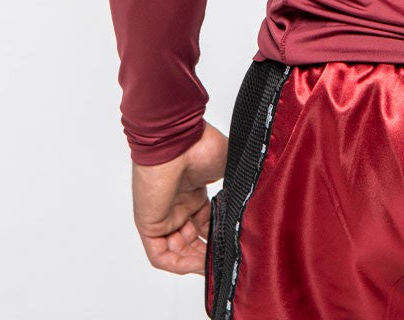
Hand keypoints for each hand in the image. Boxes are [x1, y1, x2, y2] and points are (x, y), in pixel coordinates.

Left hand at [130, 121, 228, 274]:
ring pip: (178, 250)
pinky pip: (160, 254)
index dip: (219, 236)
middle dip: (209, 252)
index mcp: (194, 190)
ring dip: (196, 260)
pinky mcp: (149, 223)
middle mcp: (178, 204)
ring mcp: (163, 213)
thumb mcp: (229, 170)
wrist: (178, 138)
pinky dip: (178, 263)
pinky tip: (197, 264)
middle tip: (226, 259)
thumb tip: (254, 207)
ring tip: (215, 263)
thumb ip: (238, 190)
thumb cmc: (202, 144)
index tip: (234, 244)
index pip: (206, 223)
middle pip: (193, 239)